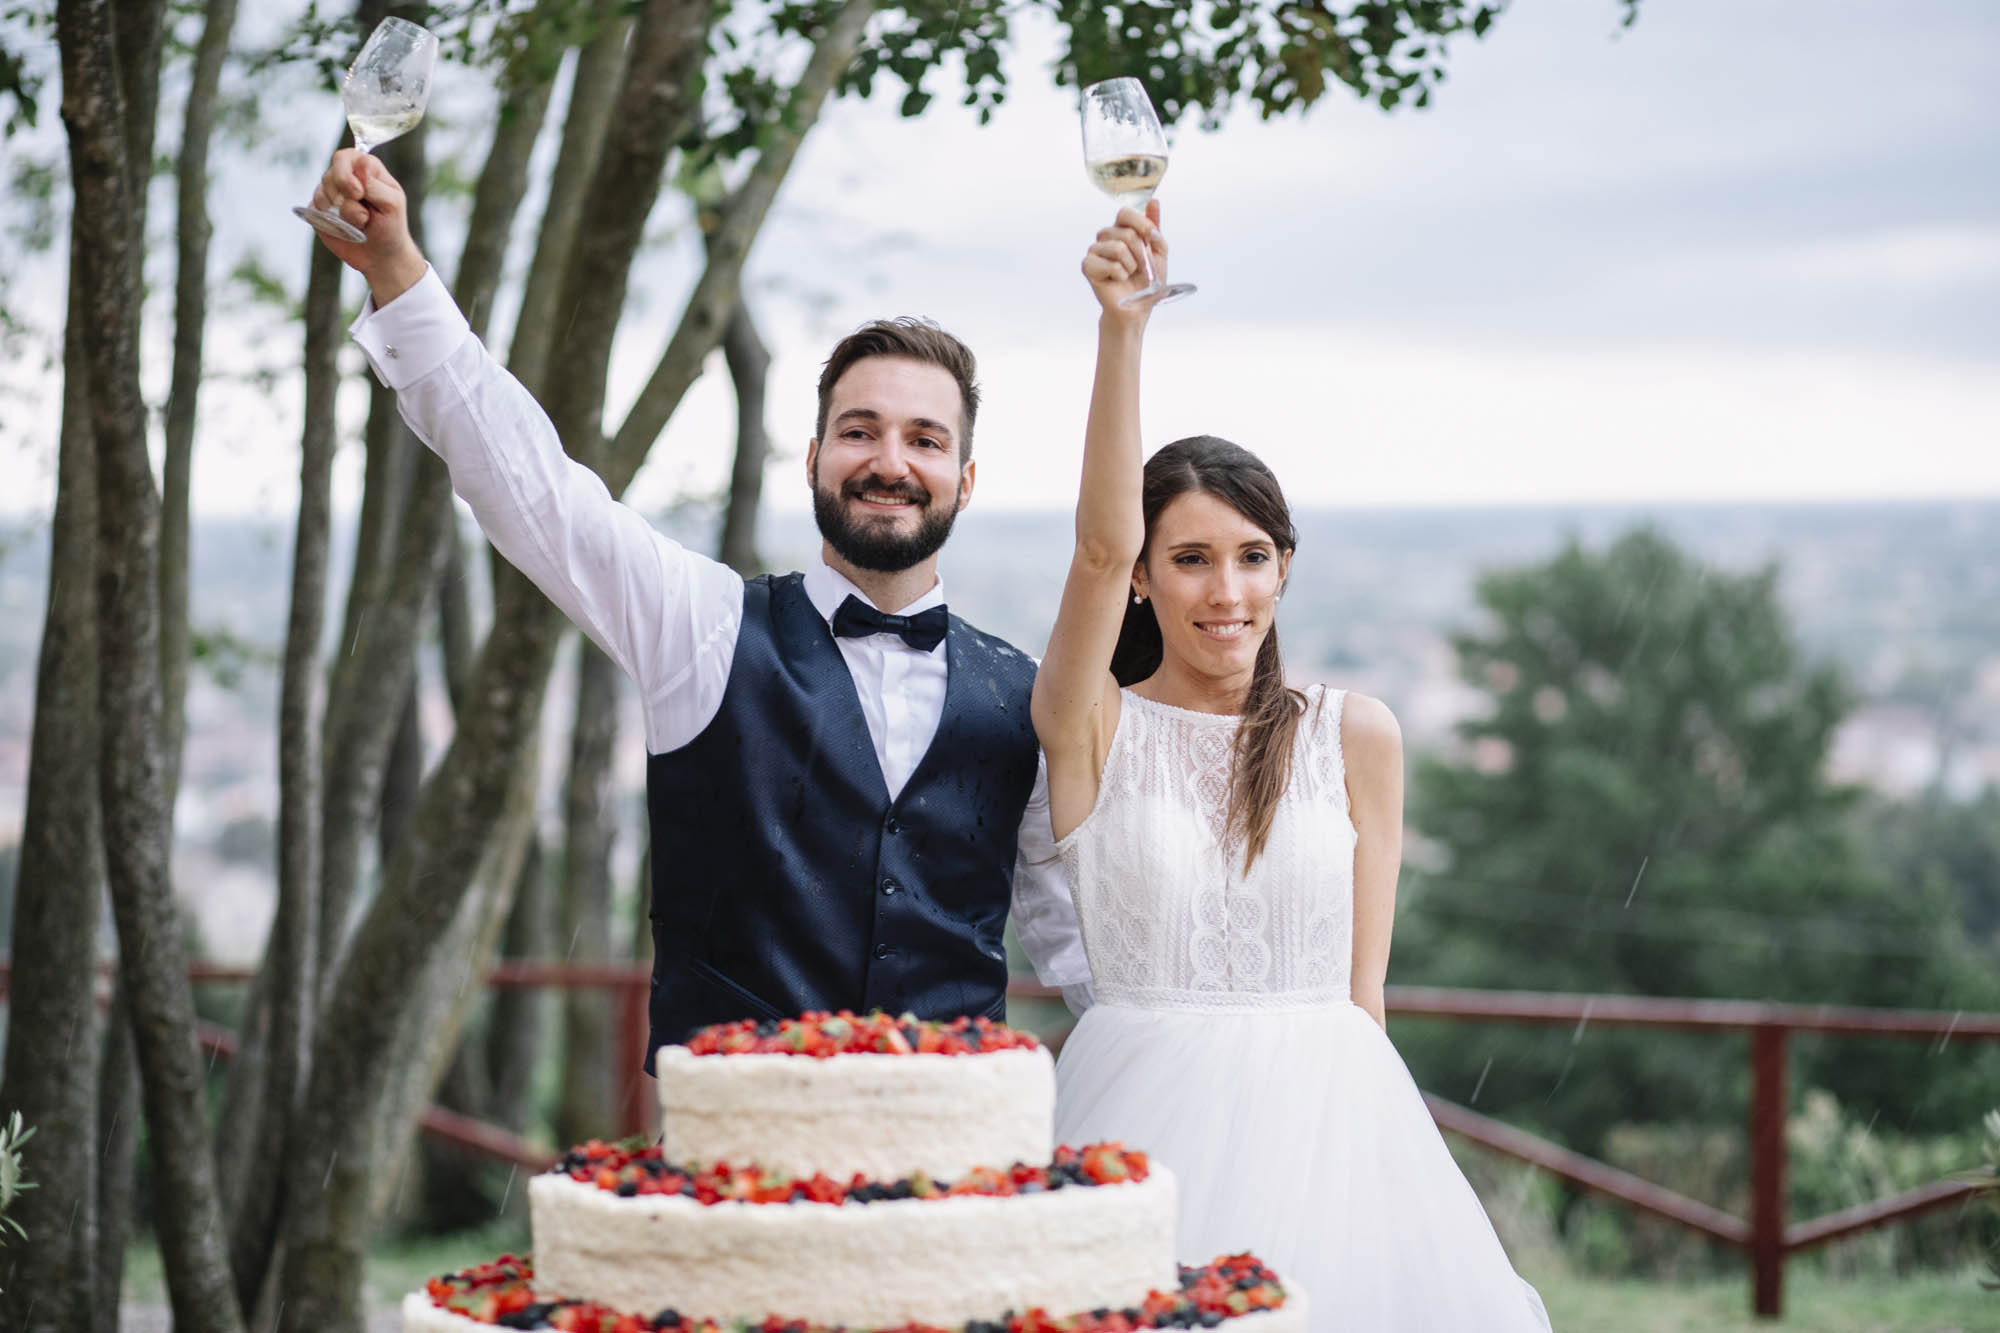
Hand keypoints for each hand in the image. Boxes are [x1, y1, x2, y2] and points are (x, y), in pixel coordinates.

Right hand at [310, 149, 426, 304]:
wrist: (381, 256)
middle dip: (342, 194)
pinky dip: (329, 220)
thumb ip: (374, 183)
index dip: (347, 174)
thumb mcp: (391, 204)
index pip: (346, 157)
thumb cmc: (391, 227)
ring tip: (360, 223)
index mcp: (366, 169)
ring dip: (342, 212)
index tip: (360, 194)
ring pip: (322, 192)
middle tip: (362, 214)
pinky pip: (315, 208)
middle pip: (331, 174)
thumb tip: (361, 162)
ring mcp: (331, 193)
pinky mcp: (319, 210)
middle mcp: (346, 177)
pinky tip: (345, 228)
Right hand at [1081, 200, 1166, 322]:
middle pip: (1126, 233)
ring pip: (1118, 248)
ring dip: (1130, 266)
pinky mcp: (1088, 266)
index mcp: (1121, 230)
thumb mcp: (1159, 252)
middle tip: (1140, 267)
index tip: (1152, 238)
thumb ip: (1155, 228)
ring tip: (1128, 274)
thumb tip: (1153, 202)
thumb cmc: (1147, 281)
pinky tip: (1117, 280)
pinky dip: (1120, 275)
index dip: (1141, 224)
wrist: (1137, 307)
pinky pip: (1110, 265)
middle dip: (1141, 253)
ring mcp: (1095, 251)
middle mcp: (1106, 237)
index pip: (1125, 214)